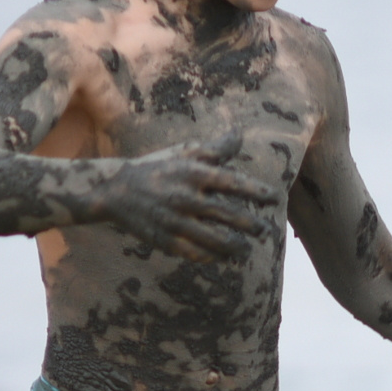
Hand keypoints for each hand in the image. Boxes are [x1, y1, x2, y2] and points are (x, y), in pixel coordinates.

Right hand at [98, 134, 282, 260]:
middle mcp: (186, 197)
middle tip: (265, 231)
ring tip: (247, 248)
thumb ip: (216, 148)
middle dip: (253, 225)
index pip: (233, 182)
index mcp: (193, 173)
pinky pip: (197, 254)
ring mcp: (176, 221)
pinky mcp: (166, 241)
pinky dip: (214, 257)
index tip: (275, 198)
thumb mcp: (185, 154)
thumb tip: (240, 133)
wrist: (116, 192)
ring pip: (216, 240)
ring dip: (237, 247)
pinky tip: (224, 257)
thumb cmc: (158, 169)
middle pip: (229, 215)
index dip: (257, 191)